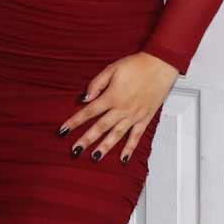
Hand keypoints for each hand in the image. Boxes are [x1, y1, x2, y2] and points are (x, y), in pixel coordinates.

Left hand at [57, 52, 178, 163]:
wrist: (160, 65)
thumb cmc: (137, 65)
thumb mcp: (111, 69)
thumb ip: (96, 84)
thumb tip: (84, 98)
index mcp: (111, 96)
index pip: (88, 112)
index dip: (74, 122)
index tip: (63, 131)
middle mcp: (122, 109)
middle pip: (100, 127)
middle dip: (86, 140)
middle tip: (75, 151)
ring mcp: (134, 115)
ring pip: (116, 135)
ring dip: (105, 147)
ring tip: (95, 157)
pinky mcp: (145, 118)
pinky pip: (136, 136)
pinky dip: (130, 148)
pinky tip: (123, 158)